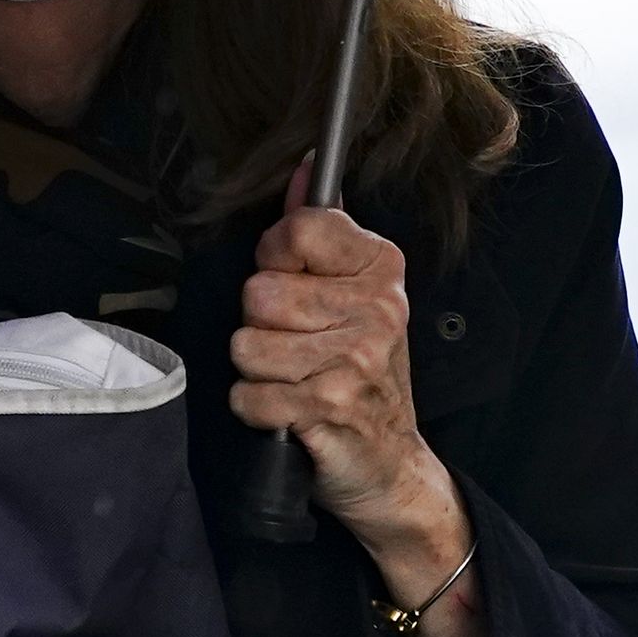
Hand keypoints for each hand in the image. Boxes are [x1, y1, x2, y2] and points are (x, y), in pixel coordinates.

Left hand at [232, 182, 487, 636]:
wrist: (392, 467)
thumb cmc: (362, 377)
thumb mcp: (354, 297)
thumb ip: (322, 232)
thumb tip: (303, 169)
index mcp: (382, 269)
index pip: (297, 228)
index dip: (275, 258)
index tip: (295, 285)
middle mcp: (378, 308)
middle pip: (259, 292)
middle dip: (262, 326)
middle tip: (298, 349)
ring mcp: (357, 358)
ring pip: (245, 344)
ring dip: (257, 372)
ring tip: (294, 382)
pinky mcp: (330, 406)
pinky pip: (247, 395)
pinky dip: (256, 410)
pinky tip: (289, 413)